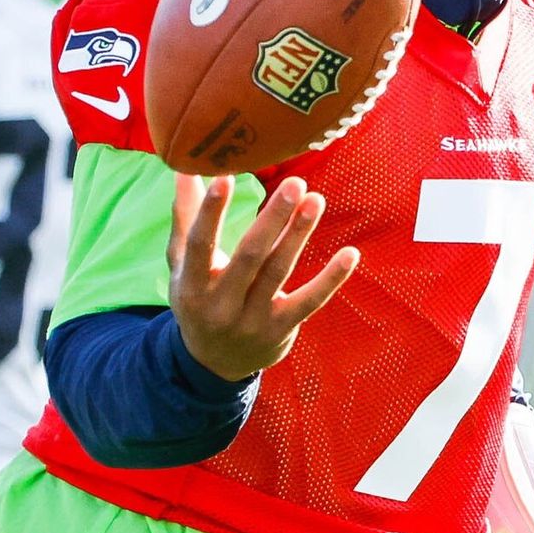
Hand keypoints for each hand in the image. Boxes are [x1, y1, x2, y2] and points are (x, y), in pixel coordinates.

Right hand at [167, 173, 358, 381]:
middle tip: (294, 184)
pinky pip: (310, 301)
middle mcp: (221, 304)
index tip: (225, 177)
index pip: (200, 244)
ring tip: (315, 200)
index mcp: (191, 284)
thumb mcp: (183, 266)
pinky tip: (350, 254)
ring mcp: (252, 320)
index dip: (211, 212)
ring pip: (280, 272)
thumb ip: (185, 218)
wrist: (215, 363)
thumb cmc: (198, 299)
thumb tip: (185, 168)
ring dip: (300, 234)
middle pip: (250, 256)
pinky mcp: (281, 328)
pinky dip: (331, 278)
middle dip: (273, 219)